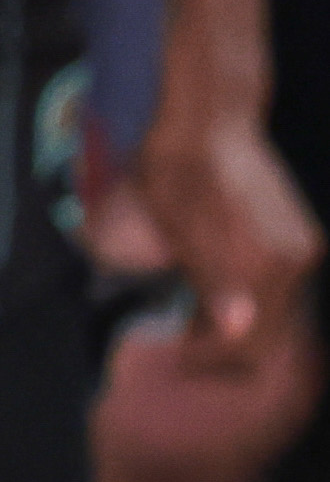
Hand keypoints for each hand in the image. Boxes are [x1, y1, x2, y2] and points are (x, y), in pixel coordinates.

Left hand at [108, 109, 319, 369]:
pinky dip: (252, 302)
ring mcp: (302, 247)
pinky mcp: (301, 235)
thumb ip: (212, 282)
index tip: (178, 357)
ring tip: (193, 321)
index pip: (246, 342)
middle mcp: (296, 258)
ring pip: (277, 314)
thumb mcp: (179, 230)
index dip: (209, 359)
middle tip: (184, 345)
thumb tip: (237, 326)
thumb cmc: (177, 174)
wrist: (205, 122)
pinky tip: (216, 295)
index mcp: (268, 262)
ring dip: (239, 328)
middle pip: (269, 335)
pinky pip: (280, 288)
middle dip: (226, 349)